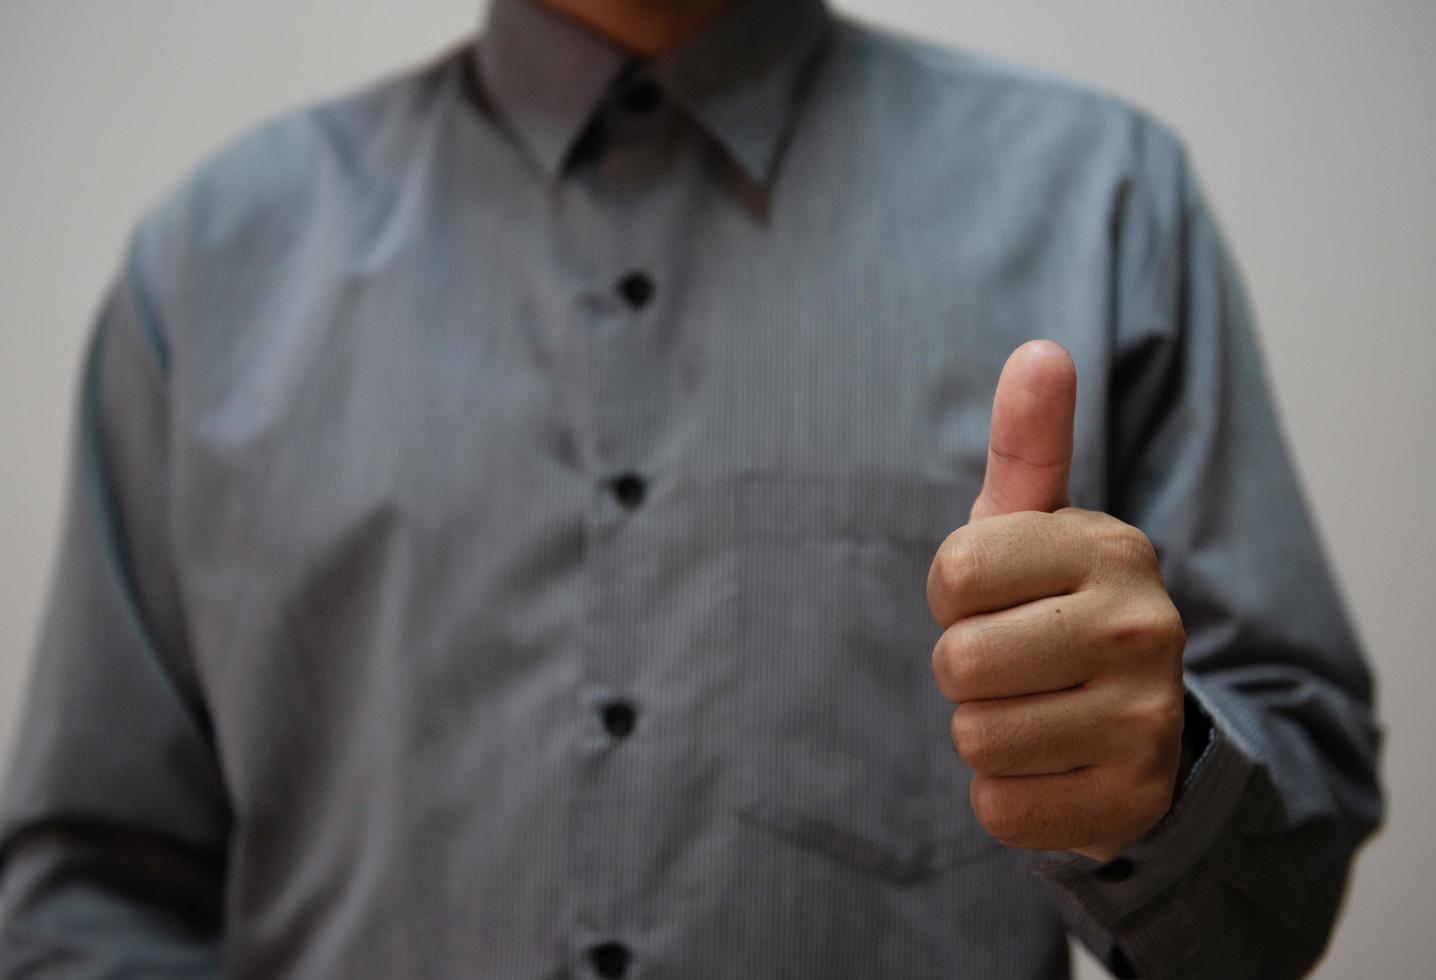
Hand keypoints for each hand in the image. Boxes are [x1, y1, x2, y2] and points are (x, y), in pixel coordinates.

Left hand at [927, 341, 1186, 861]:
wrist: (1132, 723)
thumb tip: (1040, 349)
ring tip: (1035, 710)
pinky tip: (1050, 765)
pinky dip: (1006, 793)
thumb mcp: (1036, 524)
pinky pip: (998, 807)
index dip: (952, 593)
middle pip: (960, 661)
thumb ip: (1028, 444)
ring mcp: (1145, 721)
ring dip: (985, 730)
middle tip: (1014, 660)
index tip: (990, 596)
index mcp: (1109, 548)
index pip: (955, 572)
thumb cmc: (1052, 605)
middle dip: (964, 665)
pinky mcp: (1130, 801)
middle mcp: (1143, 630)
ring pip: (976, 738)